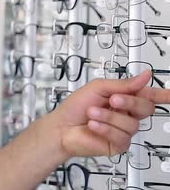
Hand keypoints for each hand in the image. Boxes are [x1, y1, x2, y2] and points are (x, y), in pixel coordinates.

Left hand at [51, 70, 169, 157]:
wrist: (60, 127)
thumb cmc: (74, 107)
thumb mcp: (97, 88)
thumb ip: (123, 84)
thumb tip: (144, 75)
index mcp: (123, 98)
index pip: (148, 95)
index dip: (163, 95)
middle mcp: (125, 114)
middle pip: (146, 108)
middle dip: (129, 102)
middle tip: (113, 100)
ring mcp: (122, 130)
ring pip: (132, 123)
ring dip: (109, 116)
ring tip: (92, 114)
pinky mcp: (118, 144)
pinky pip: (122, 136)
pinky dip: (105, 128)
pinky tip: (93, 125)